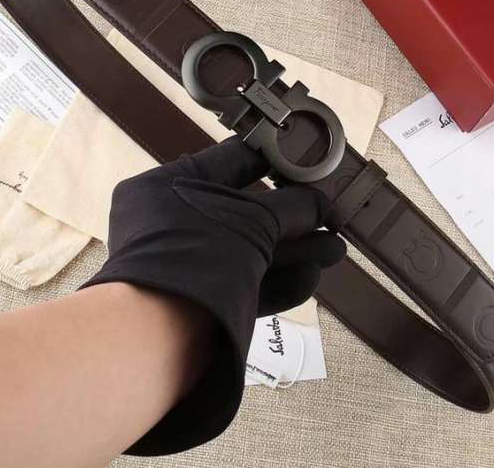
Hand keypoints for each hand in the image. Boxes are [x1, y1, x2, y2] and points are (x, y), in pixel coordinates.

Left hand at [81, 136, 345, 455]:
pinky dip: (276, 282)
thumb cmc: (198, 255)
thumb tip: (321, 203)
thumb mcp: (253, 221)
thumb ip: (292, 207)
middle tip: (330, 216)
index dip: (274, 158)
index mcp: (167, 185)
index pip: (230, 160)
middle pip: (244, 211)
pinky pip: (241, 284)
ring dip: (294, 251)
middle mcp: (171, 221)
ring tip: (336, 250)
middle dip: (293, 216)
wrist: (158, 335)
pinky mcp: (195, 304)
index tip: (308, 161)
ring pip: (248, 251)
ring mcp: (182, 264)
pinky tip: (311, 278)